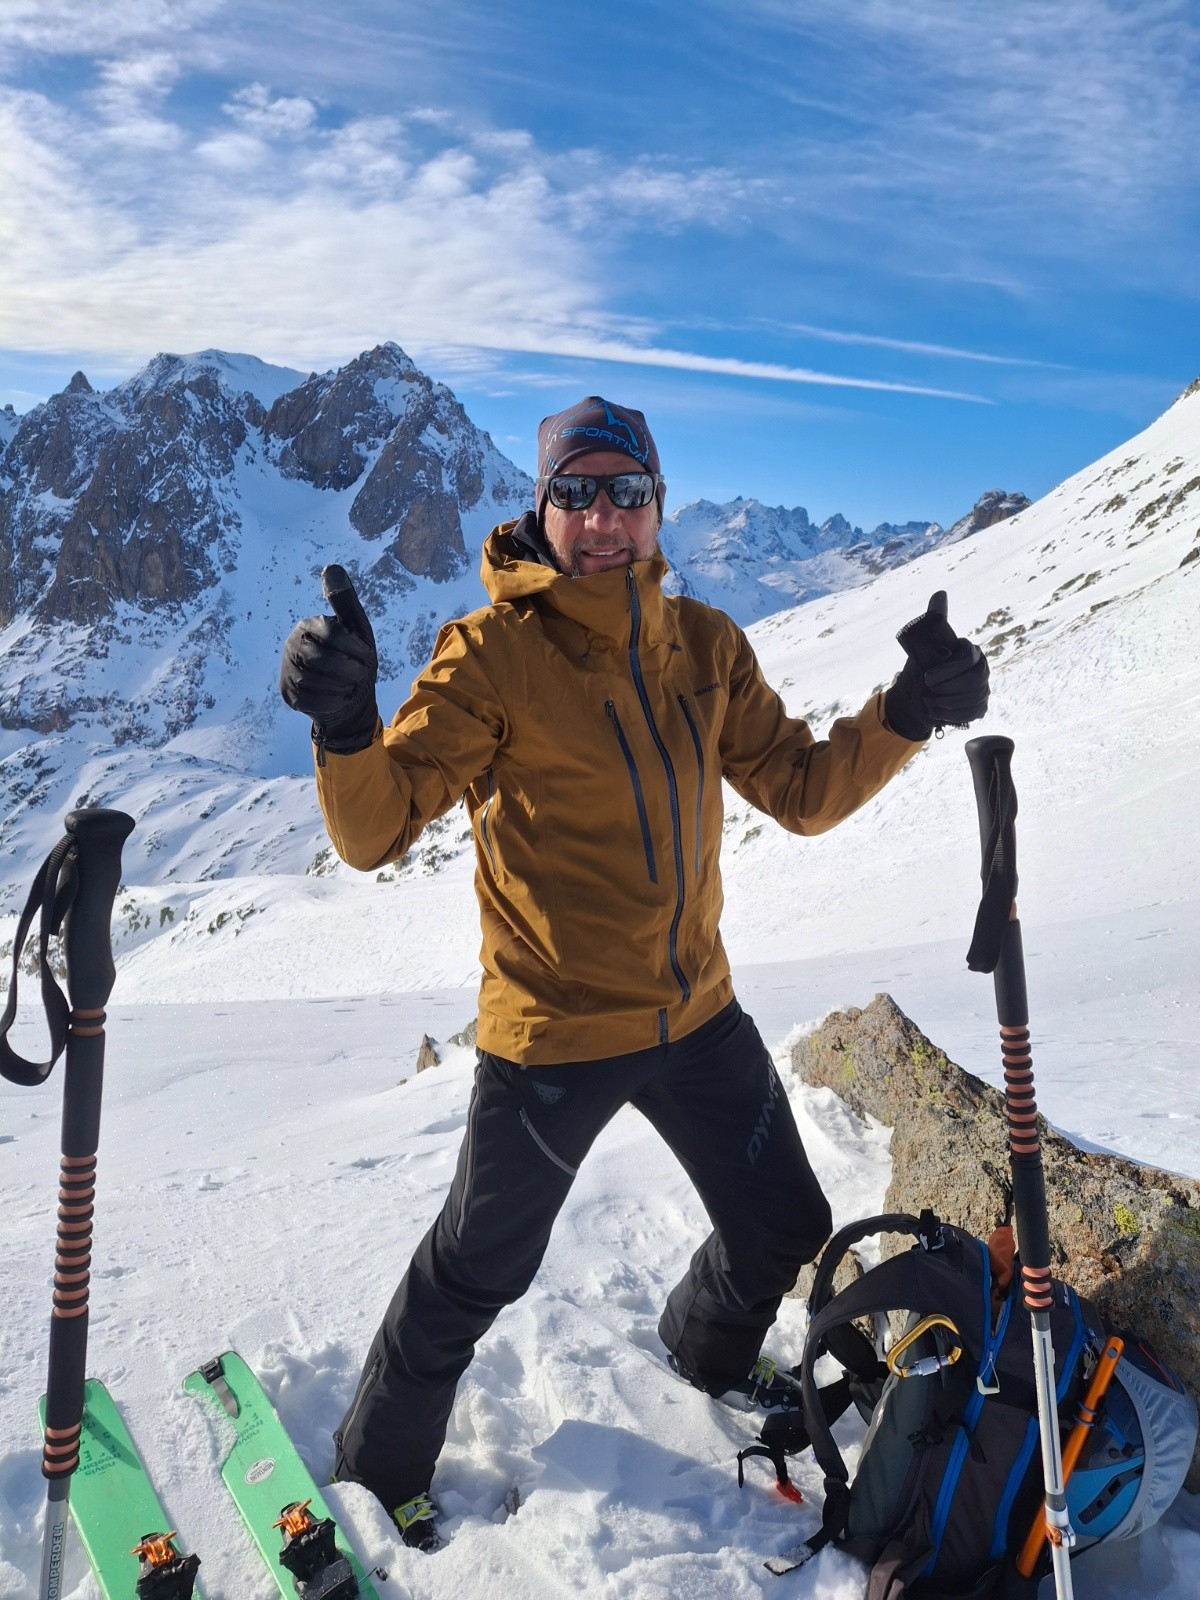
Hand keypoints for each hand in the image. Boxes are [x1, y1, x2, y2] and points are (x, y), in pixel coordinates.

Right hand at [279, 565, 379, 754]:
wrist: (348, 699)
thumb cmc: (353, 659)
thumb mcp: (355, 628)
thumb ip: (345, 601)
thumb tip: (332, 567)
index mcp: (309, 625)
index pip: (334, 633)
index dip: (356, 649)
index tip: (368, 658)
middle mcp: (292, 645)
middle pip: (326, 660)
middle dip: (351, 671)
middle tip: (361, 675)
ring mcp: (287, 669)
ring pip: (318, 682)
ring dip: (343, 687)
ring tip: (349, 685)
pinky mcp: (288, 694)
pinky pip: (313, 700)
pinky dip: (334, 701)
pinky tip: (339, 697)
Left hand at [884, 590, 988, 740]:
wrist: (921, 693)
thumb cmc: (926, 664)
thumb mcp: (926, 642)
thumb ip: (935, 619)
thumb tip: (940, 594)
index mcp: (971, 652)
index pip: (967, 659)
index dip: (948, 670)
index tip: (928, 678)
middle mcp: (982, 669)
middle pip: (973, 682)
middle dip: (947, 690)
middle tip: (928, 693)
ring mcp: (983, 688)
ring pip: (973, 698)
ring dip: (947, 703)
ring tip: (929, 702)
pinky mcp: (980, 706)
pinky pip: (973, 713)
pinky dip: (953, 715)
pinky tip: (939, 712)